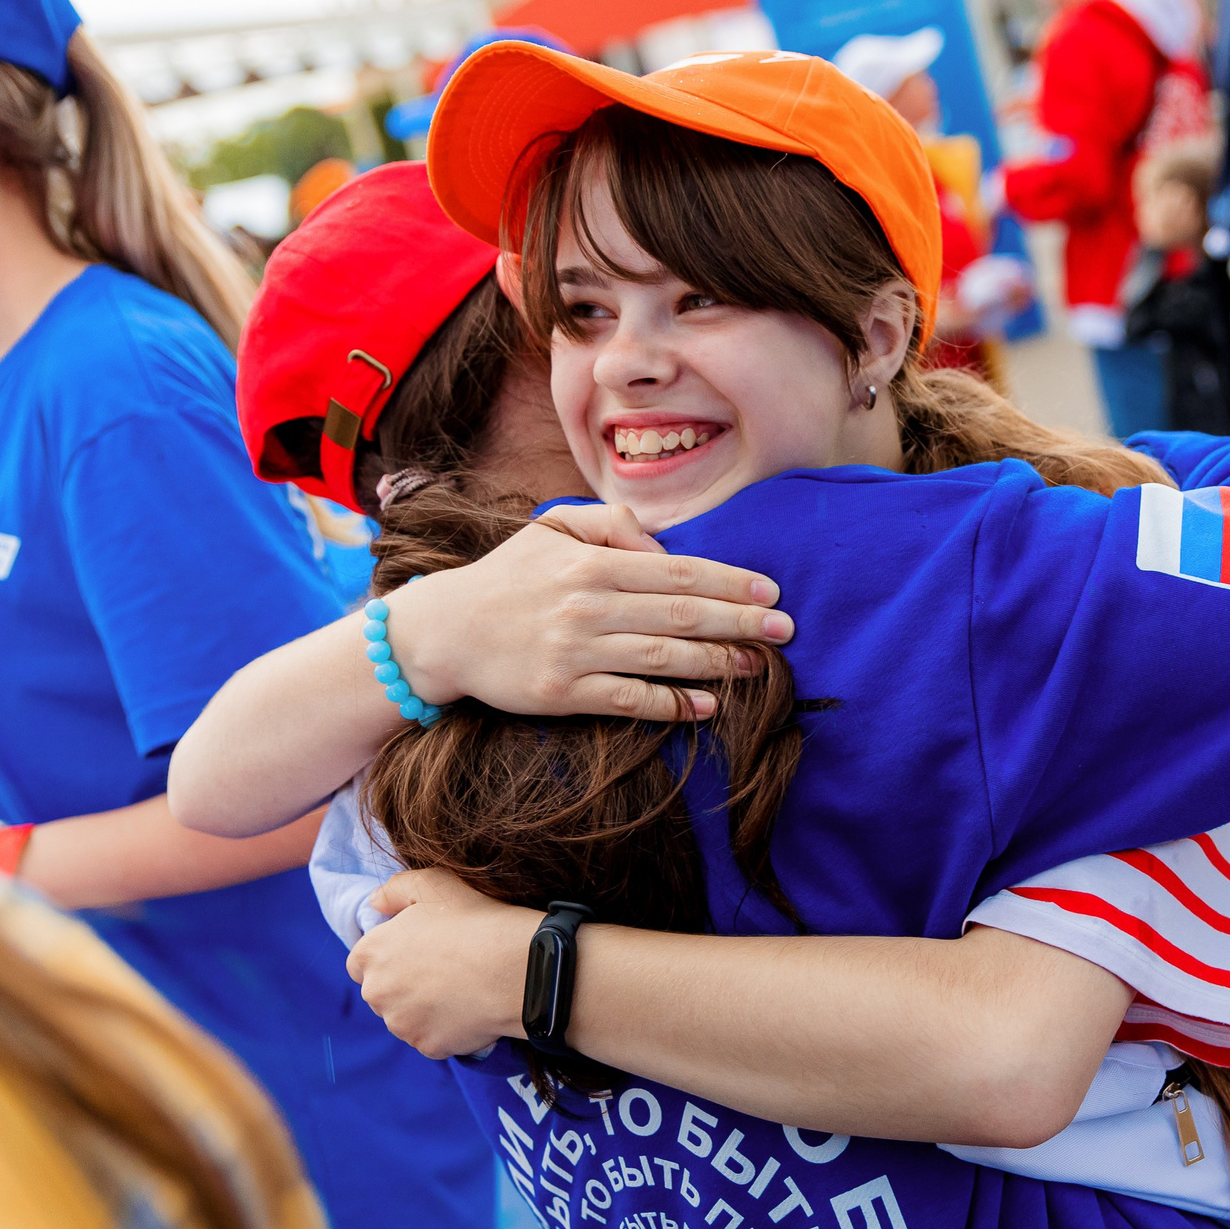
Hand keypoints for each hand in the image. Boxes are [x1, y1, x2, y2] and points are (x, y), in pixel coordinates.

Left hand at [347, 869, 537, 1058]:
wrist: (515, 969)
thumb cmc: (476, 922)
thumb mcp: (434, 883)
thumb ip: (395, 888)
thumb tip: (376, 903)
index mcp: (372, 953)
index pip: (359, 962)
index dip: (386, 956)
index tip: (413, 951)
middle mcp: (377, 993)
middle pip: (382, 992)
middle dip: (402, 984)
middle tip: (441, 968)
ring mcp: (402, 1024)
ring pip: (405, 1018)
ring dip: (422, 1008)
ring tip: (459, 988)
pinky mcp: (428, 1046)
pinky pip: (431, 1037)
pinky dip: (445, 1027)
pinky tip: (469, 1009)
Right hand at [385, 503, 792, 721]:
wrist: (444, 631)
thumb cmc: (508, 578)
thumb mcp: (551, 529)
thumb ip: (610, 524)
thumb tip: (663, 544)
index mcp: (591, 563)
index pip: (677, 571)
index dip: (730, 581)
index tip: (770, 591)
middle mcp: (586, 605)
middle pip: (680, 614)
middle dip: (740, 622)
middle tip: (786, 630)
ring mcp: (574, 652)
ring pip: (663, 657)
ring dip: (718, 663)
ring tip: (760, 666)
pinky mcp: (561, 693)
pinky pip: (630, 700)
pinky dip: (673, 704)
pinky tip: (707, 704)